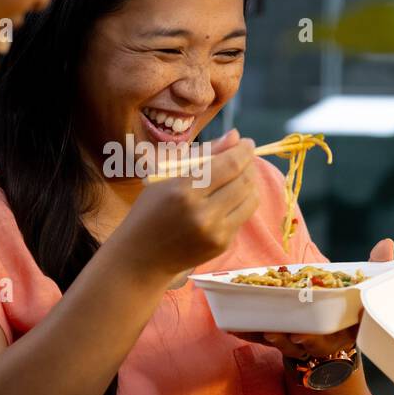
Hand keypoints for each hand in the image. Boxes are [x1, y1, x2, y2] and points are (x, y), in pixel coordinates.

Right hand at [114, 129, 259, 277]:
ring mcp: (215, 232)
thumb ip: (203, 155)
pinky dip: (241, 202)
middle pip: (244, 181)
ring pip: (250, 199)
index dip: (243, 151)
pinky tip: (230, 197)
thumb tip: (235, 136)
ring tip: (241, 175)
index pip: (229, 165)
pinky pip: (243, 216)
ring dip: (251, 183)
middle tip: (246, 157)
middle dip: (250, 164)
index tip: (247, 143)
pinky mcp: (221, 244)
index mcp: (184, 191)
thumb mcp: (167, 177)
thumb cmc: (149, 212)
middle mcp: (202, 213)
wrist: (141, 258)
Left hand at [232, 238, 393, 359]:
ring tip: (248, 327)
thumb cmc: (349, 310)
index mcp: (338, 332)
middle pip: (298, 346)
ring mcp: (295, 342)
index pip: (328, 340)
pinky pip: (261, 337)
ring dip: (262, 336)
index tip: (301, 337)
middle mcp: (316, 342)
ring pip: (277, 343)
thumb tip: (387, 243)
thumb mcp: (363, 291)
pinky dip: (247, 331)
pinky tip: (230, 325)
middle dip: (285, 342)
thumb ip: (374, 269)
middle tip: (273, 333)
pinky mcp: (277, 337)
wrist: (333, 337)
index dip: (313, 341)